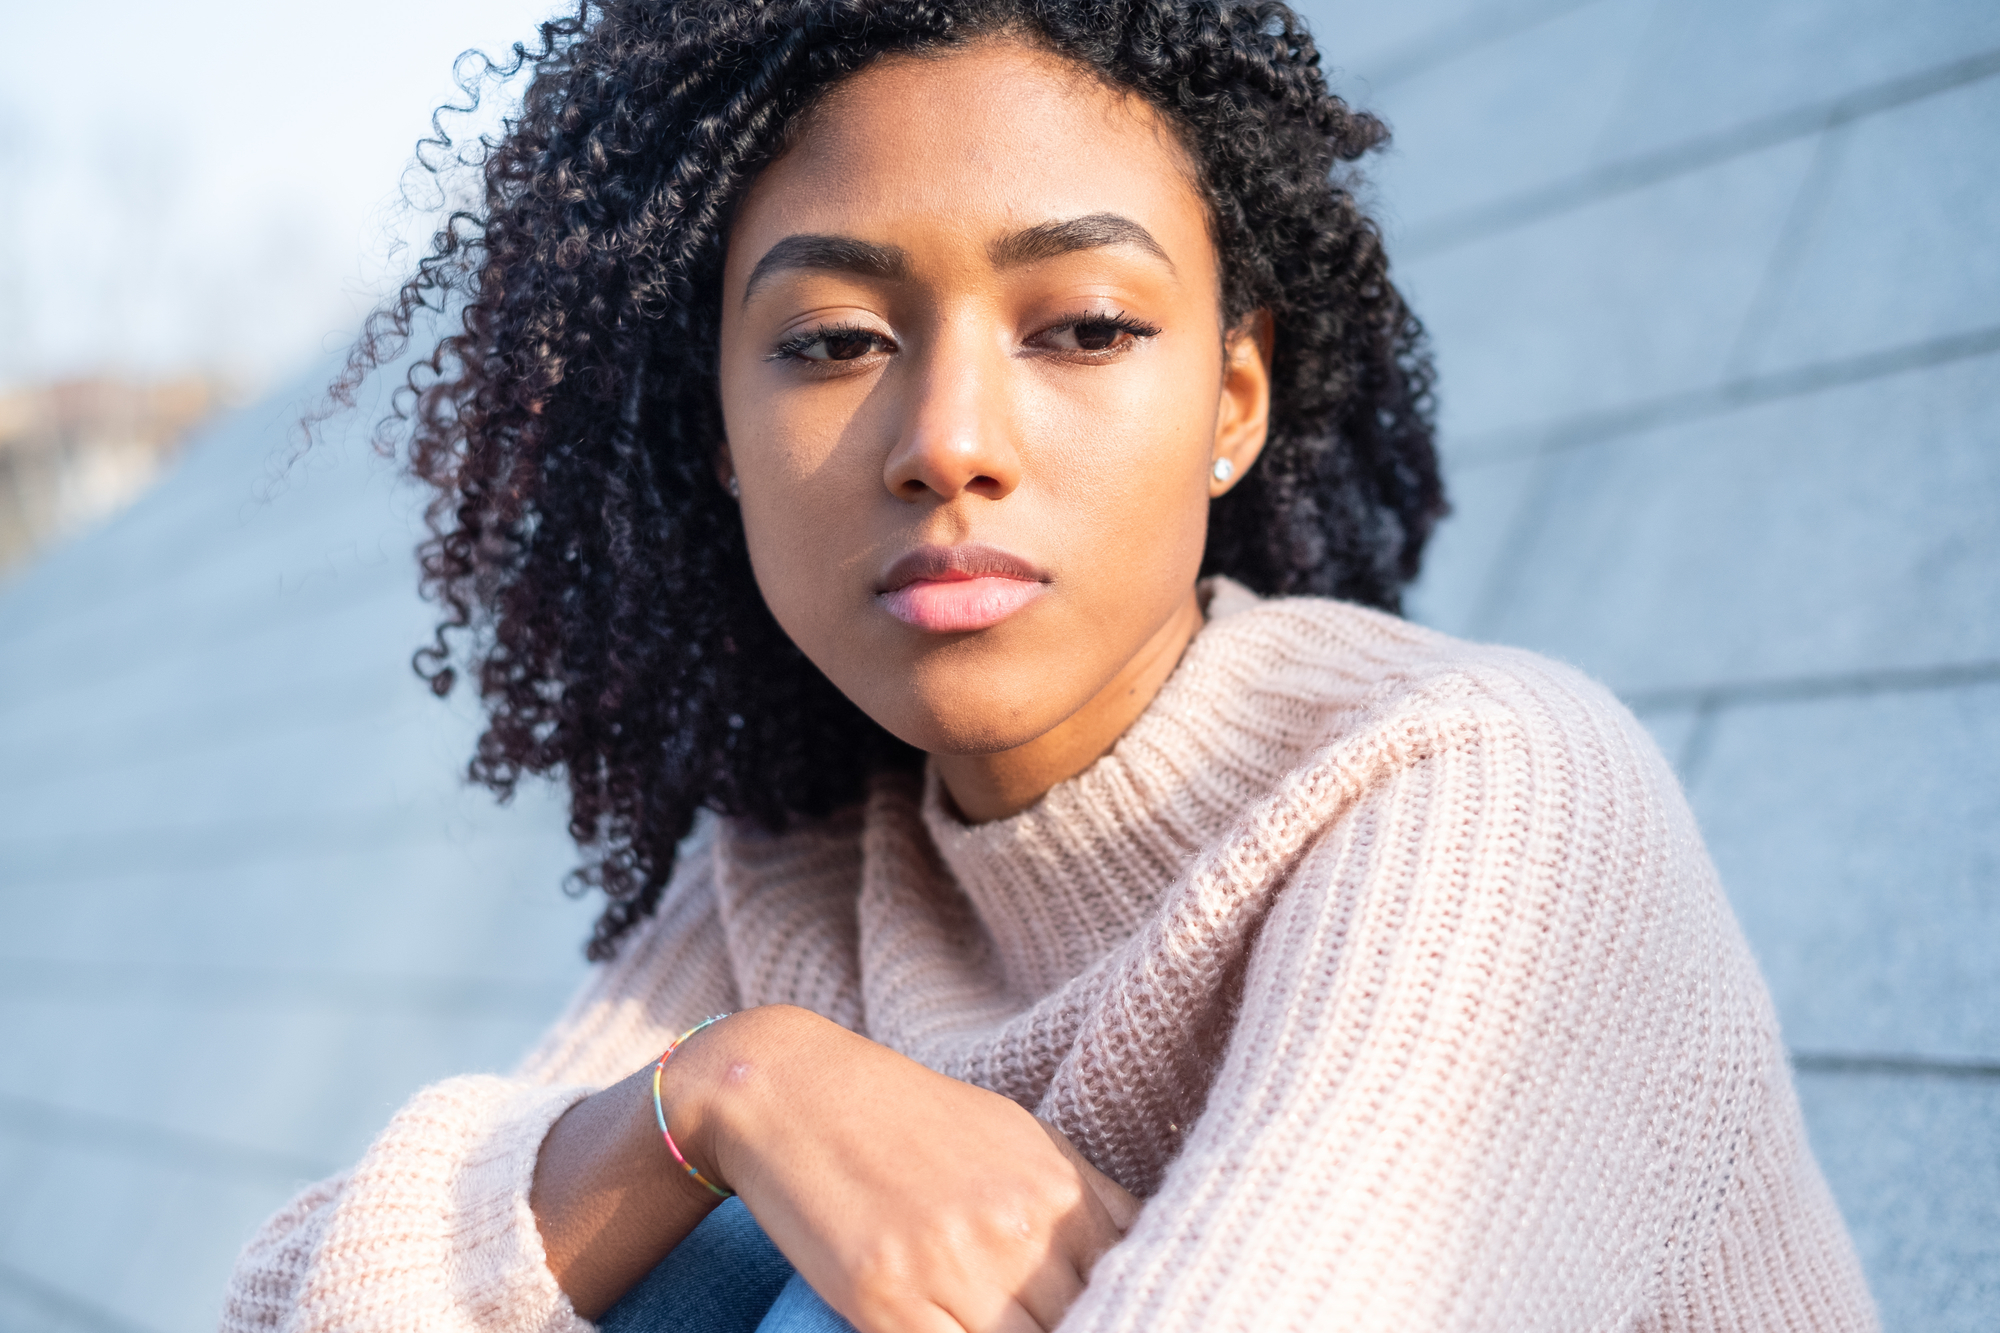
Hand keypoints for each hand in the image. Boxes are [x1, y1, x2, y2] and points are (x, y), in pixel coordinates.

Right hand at [671, 1005, 1139, 1331]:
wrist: (796, 1090)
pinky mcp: (888, 1302)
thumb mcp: (1017, 1136)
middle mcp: (1017, 1229)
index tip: (1120, 1309)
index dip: (1128, 1303)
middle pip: (1083, 1322)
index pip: (1131, 1279)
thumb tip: (1135, 1255)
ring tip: (995, 1319)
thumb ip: (1082, 1201)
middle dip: (1074, 1325)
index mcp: (1058, 1188)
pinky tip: (953, 1329)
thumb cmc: (908, 1114)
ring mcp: (952, 1268)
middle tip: (1043, 1314)